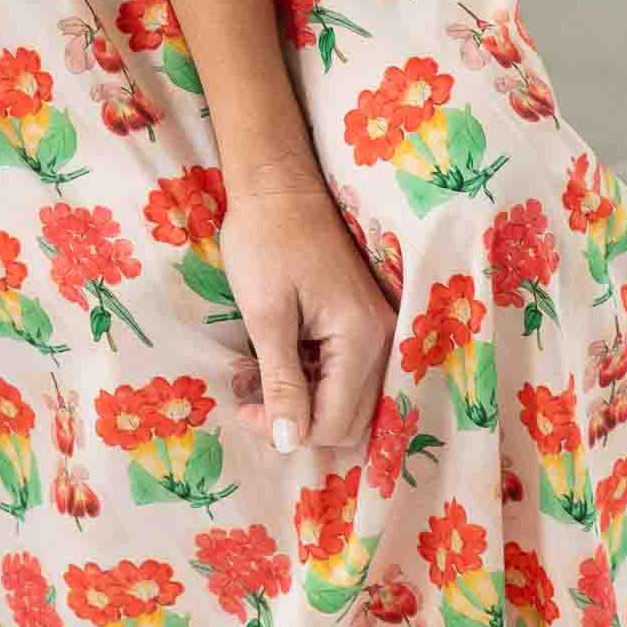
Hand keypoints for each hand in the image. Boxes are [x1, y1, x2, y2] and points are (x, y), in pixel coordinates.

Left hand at [215, 170, 398, 454]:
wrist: (276, 184)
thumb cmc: (265, 241)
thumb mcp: (266, 315)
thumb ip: (282, 382)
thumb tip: (288, 443)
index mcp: (362, 339)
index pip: (336, 421)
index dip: (289, 430)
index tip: (244, 410)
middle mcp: (382, 340)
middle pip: (349, 419)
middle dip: (297, 420)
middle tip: (248, 398)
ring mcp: (375, 330)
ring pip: (346, 399)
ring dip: (301, 400)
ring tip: (254, 377)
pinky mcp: (361, 321)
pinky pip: (342, 372)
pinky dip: (308, 376)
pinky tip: (272, 358)